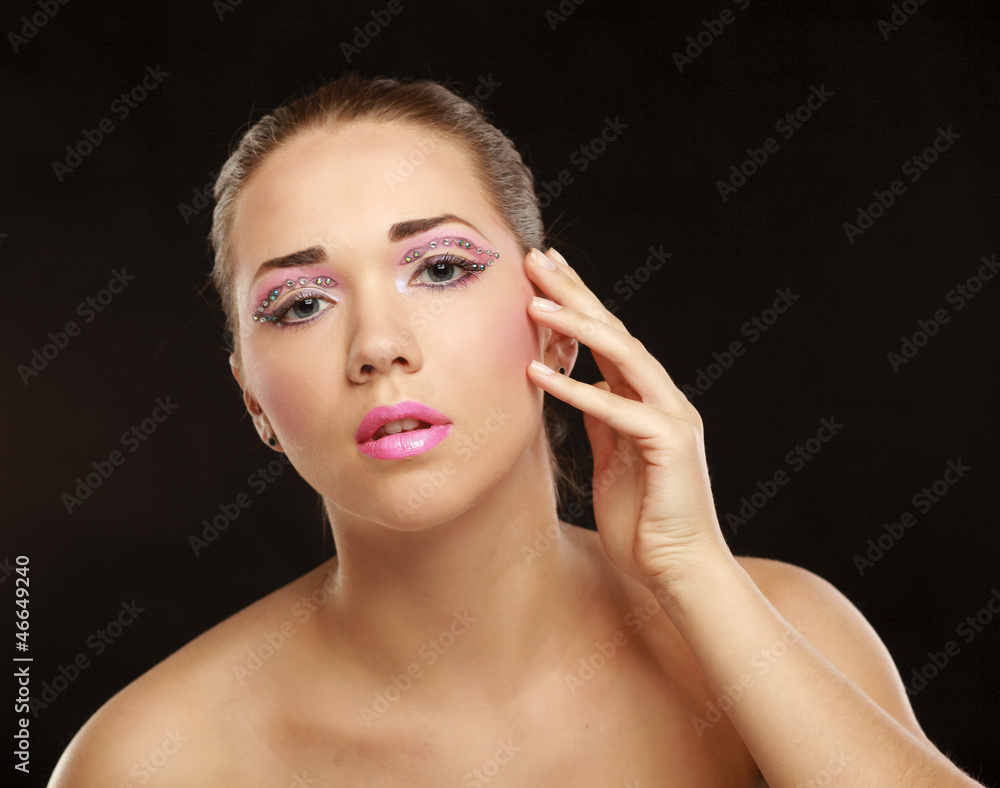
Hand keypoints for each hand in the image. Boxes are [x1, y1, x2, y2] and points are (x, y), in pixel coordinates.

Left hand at [525, 247, 733, 592]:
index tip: (546, 271)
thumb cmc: (645, 520)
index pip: (610, 339)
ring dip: (576, 326)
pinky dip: (577, 391)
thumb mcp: (614, 458)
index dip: (578, 302)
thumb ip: (603, 419)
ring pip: (622, 358)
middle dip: (575, 293)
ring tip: (532, 300)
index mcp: (650, 400)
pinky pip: (617, 411)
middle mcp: (665, 400)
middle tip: (537, 257)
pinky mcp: (670, 446)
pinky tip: (538, 372)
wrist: (679, 569)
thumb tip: (580, 386)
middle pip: (615, 333)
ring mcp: (672, 419)